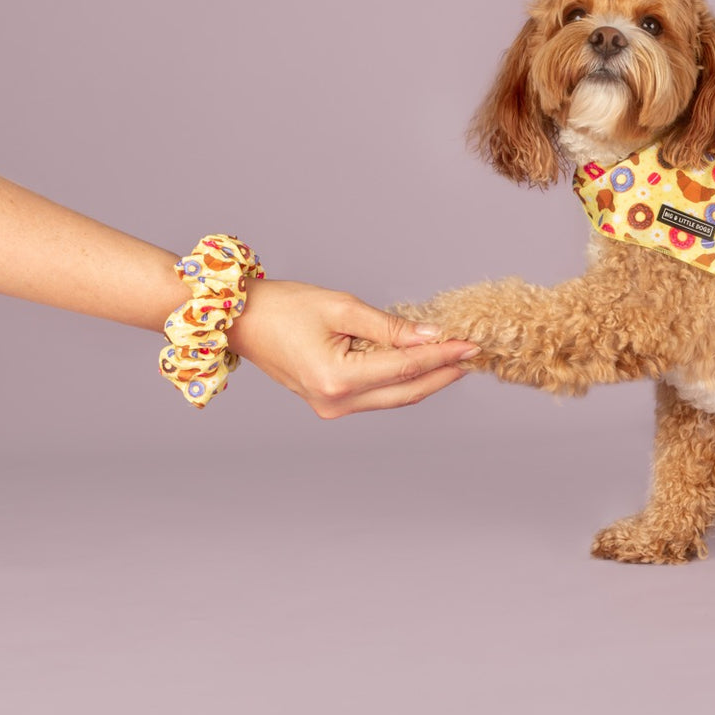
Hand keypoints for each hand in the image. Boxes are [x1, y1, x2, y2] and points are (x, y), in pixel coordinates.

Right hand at [227, 280, 479, 418]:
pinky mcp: (330, 404)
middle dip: (443, 373)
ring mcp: (332, 408)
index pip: (407, 368)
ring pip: (395, 397)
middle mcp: (336, 402)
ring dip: (427, 379)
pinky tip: (422, 364)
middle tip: (473, 354)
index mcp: (337, 378)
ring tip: (455, 358)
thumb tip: (431, 336)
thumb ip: (391, 327)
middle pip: (407, 391)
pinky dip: (402, 380)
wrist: (242, 321)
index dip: (443, 355)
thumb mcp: (343, 307)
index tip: (471, 343)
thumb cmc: (284, 307)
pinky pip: (378, 395)